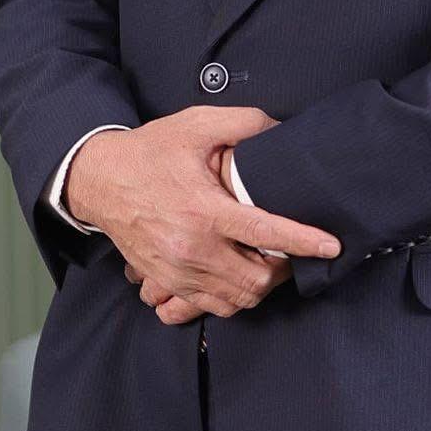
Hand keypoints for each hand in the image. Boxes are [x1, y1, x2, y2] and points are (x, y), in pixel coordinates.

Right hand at [67, 109, 336, 322]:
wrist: (99, 179)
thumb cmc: (151, 150)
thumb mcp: (196, 124)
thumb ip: (245, 123)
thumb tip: (283, 129)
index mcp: (204, 210)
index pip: (266, 233)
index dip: (304, 241)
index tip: (331, 245)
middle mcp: (192, 248)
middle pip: (257, 278)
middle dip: (284, 268)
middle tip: (291, 249)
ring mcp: (178, 271)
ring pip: (237, 299)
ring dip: (261, 285)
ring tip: (268, 261)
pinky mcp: (167, 281)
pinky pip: (211, 306)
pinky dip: (233, 297)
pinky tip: (240, 273)